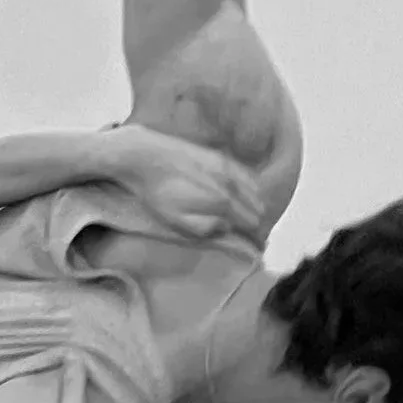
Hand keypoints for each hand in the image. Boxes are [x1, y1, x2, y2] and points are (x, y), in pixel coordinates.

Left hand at [111, 124, 268, 245]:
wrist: (144, 156)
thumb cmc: (157, 192)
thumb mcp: (175, 220)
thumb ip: (204, 227)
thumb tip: (226, 228)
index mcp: (221, 202)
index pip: (250, 223)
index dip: (255, 237)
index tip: (257, 247)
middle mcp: (230, 184)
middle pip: (256, 208)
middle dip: (257, 222)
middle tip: (253, 234)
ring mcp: (227, 168)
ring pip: (254, 190)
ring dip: (256, 205)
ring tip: (251, 217)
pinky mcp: (220, 156)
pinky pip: (245, 174)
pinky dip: (250, 186)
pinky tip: (246, 193)